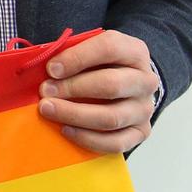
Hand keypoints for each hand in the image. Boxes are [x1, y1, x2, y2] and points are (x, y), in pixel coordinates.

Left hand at [37, 29, 159, 153]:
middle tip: (45, 91)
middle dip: (73, 88)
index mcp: (134, 51)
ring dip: (75, 114)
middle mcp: (146, 80)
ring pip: (111, 117)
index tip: (51, 68)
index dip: (77, 58)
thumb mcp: (93, 49)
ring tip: (49, 110)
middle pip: (110, 85)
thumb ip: (73, 53)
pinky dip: (87, 138)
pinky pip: (115, 142)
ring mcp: (145, 109)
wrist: (130, 81)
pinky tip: (66, 130)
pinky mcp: (141, 132)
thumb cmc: (104, 64)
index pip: (109, 48)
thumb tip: (47, 69)